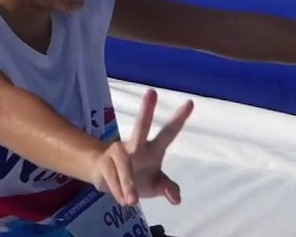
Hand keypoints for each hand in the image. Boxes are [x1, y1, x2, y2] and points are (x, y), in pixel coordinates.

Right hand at [89, 89, 193, 207]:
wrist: (106, 178)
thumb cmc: (137, 177)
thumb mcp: (155, 185)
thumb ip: (167, 188)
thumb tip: (177, 199)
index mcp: (153, 149)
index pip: (168, 132)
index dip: (179, 119)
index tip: (191, 102)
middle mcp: (137, 145)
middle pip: (141, 126)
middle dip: (147, 110)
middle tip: (152, 92)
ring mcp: (119, 152)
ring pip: (124, 165)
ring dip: (128, 184)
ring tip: (132, 202)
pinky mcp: (105, 162)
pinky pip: (113, 177)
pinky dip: (119, 191)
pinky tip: (123, 200)